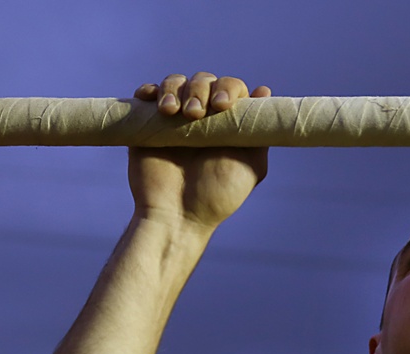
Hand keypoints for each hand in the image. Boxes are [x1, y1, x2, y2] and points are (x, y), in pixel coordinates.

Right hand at [129, 72, 271, 231]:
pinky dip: (149, 91)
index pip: (230, 88)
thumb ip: (259, 135)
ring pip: (175, 82)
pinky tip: (154, 101)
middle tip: (196, 115)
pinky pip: (145, 94)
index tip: (222, 106)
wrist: (177, 215)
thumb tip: (264, 94)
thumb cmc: (216, 197)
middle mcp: (202, 116)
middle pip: (203, 80)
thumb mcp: (250, 167)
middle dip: (200, 90)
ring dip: (175, 89)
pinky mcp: (147, 123)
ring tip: (174, 113)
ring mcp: (173, 118)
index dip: (228, 88)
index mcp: (226, 122)